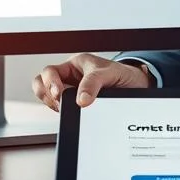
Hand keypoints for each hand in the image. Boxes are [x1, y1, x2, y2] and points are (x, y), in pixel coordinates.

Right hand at [32, 53, 150, 110]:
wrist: (137, 88)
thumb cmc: (124, 75)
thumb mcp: (110, 73)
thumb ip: (94, 83)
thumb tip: (81, 99)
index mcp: (75, 65)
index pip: (50, 72)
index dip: (51, 84)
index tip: (61, 94)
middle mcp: (70, 78)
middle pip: (42, 84)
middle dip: (48, 94)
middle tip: (60, 103)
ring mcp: (72, 93)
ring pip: (49, 98)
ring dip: (54, 105)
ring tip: (66, 108)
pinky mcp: (76, 107)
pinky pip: (62, 111)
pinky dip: (65, 114)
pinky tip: (74, 115)